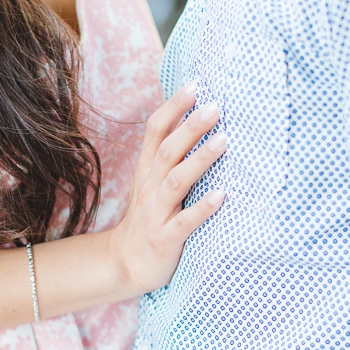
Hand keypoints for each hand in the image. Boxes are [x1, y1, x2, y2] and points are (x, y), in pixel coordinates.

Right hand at [109, 83, 225, 296]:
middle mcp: (150, 187)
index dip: (173, 107)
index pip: (155, 130)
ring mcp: (157, 213)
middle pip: (167, 150)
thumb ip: (169, 155)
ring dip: (200, 160)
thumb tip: (194, 119)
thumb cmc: (148, 217)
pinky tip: (222, 196)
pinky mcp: (166, 238)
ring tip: (223, 141)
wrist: (126, 264)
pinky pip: (185, 222)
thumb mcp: (152, 182)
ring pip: (176, 181)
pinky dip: (203, 208)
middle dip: (190, 127)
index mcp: (147, 170)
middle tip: (215, 106)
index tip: (195, 85)